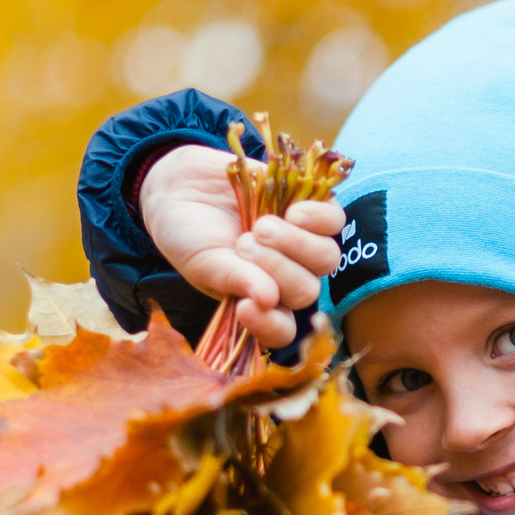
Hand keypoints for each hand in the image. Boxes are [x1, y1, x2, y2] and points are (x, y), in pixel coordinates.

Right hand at [138, 144, 345, 348]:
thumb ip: (235, 280)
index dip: (270, 325)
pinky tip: (291, 212)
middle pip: (307, 291)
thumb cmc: (188, 234)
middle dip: (276, 269)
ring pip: (326, 257)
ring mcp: (300, 244)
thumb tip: (268, 300)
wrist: (181, 184)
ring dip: (295, 244)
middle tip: (242, 244)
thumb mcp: (204, 262)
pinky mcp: (309, 209)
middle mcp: (285, 277)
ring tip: (261, 226)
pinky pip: (333, 220)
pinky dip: (316, 218)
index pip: (281, 330)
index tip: (244, 308)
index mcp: (258, 301)